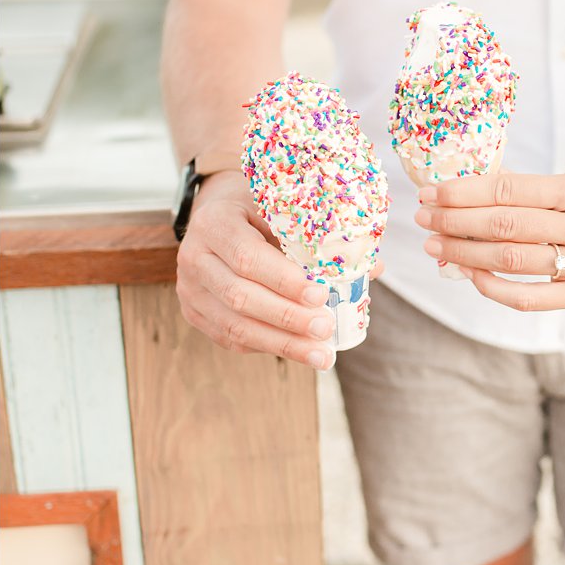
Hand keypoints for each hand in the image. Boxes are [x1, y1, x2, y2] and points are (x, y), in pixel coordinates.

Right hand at [174, 171, 340, 368]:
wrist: (217, 215)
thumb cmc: (259, 210)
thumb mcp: (283, 208)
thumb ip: (320, 237)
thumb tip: (374, 269)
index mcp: (214, 223)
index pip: (248, 257)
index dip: (285, 280)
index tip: (321, 294)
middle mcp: (194, 256)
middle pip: (240, 296)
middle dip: (287, 318)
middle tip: (326, 328)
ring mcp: (190, 289)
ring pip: (235, 325)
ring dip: (282, 344)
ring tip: (321, 356)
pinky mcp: (195, 313)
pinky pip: (231, 338)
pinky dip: (269, 346)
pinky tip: (300, 351)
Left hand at [417, 171, 564, 311]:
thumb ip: (528, 191)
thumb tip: (465, 190)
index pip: (510, 190)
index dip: (464, 193)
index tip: (432, 193)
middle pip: (505, 226)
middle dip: (455, 222)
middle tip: (424, 219)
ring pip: (511, 262)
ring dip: (464, 254)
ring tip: (436, 247)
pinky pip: (527, 298)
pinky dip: (492, 288)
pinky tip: (470, 275)